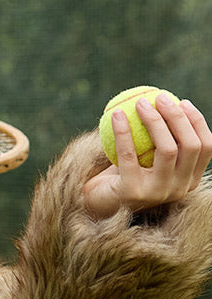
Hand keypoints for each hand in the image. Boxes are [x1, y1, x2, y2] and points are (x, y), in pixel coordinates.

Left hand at [83, 94, 211, 220]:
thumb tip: (169, 99)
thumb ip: (162, 136)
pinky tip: (116, 114)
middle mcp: (179, 189)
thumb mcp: (149, 155)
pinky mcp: (133, 194)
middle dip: (178, 117)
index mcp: (189, 180)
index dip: (197, 122)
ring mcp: (158, 193)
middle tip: (160, 98)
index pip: (205, 147)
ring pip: (167, 150)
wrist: (98, 200)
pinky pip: (129, 156)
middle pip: (190, 146)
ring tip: (139, 103)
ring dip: (154, 121)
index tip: (183, 101)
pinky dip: (123, 132)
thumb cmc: (125, 171)